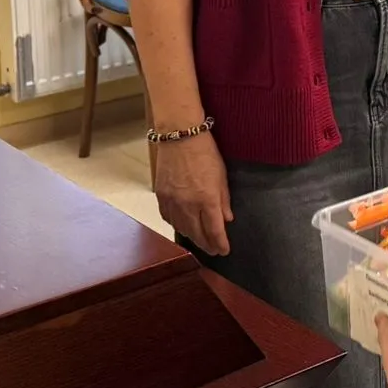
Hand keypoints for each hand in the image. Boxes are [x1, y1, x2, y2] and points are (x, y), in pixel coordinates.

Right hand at [155, 129, 232, 255]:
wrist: (179, 136)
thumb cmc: (205, 152)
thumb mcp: (222, 176)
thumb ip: (224, 200)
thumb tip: (226, 219)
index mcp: (206, 199)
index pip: (214, 230)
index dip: (220, 244)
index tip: (224, 251)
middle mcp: (188, 205)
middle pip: (197, 234)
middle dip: (206, 245)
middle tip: (213, 251)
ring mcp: (172, 201)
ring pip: (181, 228)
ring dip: (192, 237)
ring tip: (200, 241)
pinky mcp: (160, 196)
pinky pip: (168, 218)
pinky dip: (176, 225)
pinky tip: (182, 226)